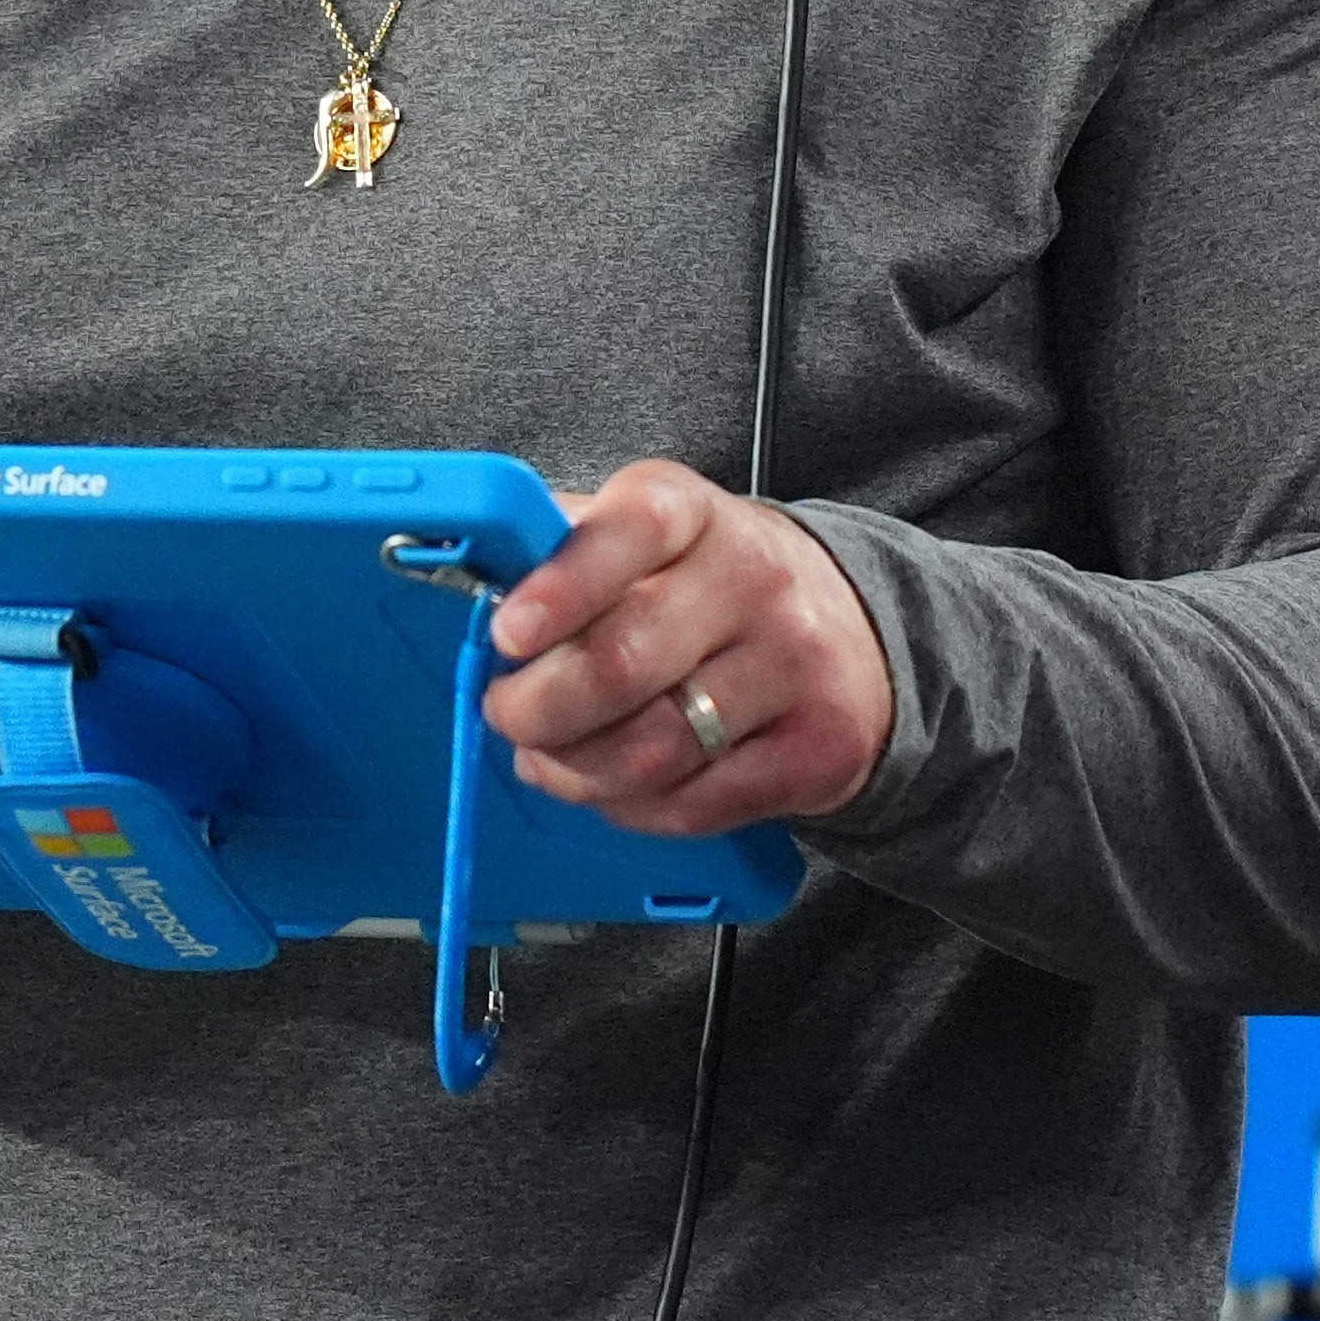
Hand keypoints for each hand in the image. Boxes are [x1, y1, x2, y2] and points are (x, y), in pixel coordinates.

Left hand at [481, 459, 893, 831]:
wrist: (851, 633)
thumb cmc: (705, 588)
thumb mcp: (641, 542)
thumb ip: (556, 553)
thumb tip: (468, 589)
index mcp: (693, 512)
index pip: (628, 531)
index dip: (559, 588)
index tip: (507, 634)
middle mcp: (755, 578)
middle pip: (622, 662)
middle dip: (537, 706)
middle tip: (507, 714)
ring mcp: (797, 664)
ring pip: (652, 749)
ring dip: (575, 770)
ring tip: (550, 757)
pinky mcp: (820, 747)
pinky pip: (695, 804)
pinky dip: (632, 808)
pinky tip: (616, 787)